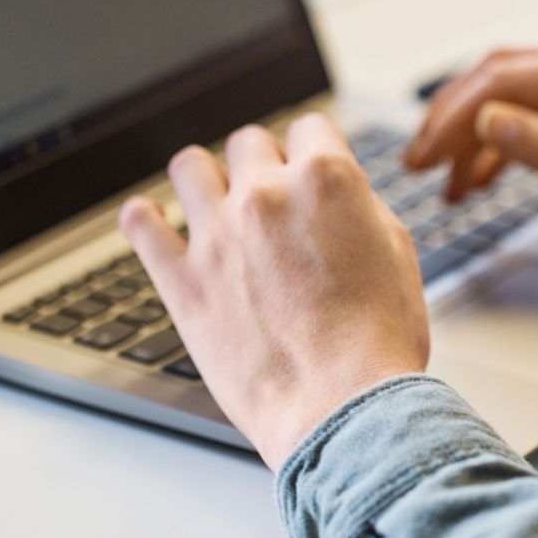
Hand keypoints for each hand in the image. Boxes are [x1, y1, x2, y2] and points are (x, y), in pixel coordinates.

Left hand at [119, 114, 429, 470]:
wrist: (342, 410)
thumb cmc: (377, 346)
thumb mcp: (396, 254)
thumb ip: (359, 207)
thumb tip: (337, 193)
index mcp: (325, 180)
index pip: (309, 127)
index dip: (312, 151)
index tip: (306, 168)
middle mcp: (266, 196)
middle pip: (248, 143)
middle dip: (262, 166)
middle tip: (270, 200)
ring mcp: (216, 236)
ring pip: (188, 166)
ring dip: (203, 179)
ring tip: (210, 203)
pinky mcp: (182, 281)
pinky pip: (140, 225)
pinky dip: (144, 220)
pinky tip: (153, 223)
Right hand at [405, 48, 537, 235]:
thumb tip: (488, 122)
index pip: (504, 79)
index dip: (451, 116)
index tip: (419, 156)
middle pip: (504, 75)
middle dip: (452, 117)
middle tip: (417, 164)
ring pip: (522, 94)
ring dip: (479, 133)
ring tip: (448, 184)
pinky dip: (513, 141)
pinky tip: (492, 176)